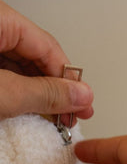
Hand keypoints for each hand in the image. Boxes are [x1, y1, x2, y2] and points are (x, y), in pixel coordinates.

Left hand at [0, 0, 92, 120]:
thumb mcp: (3, 92)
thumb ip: (44, 93)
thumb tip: (80, 94)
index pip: (48, 46)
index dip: (69, 80)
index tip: (82, 104)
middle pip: (36, 55)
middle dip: (55, 89)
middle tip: (71, 115)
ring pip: (21, 64)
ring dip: (38, 93)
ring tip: (52, 116)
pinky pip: (5, 70)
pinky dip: (18, 90)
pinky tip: (28, 108)